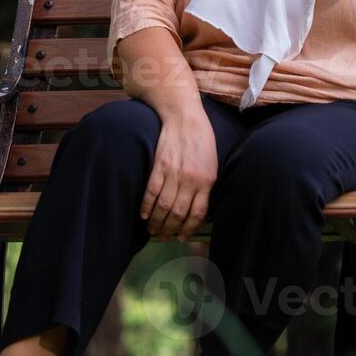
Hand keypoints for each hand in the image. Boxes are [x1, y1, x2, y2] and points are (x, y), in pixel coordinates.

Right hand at [141, 108, 220, 241]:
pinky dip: (146, 206)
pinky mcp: (159, 166)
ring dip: (156, 222)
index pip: (197, 213)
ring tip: (152, 231)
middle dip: (170, 229)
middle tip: (164, 237)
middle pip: (178, 213)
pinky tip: (144, 215)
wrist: (185, 117)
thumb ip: (205, 185)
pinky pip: (151, 192)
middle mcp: (191, 180)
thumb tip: (197, 209)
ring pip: (163, 206)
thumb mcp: (212, 164)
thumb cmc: (202, 140)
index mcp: (207, 180)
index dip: (188, 229)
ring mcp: (174, 173)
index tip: (181, 237)